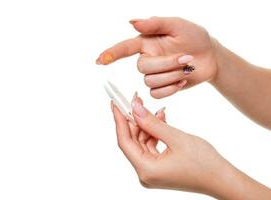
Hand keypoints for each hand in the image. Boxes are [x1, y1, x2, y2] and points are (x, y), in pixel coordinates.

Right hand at [97, 17, 218, 97]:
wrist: (210, 57)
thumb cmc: (194, 38)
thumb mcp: (177, 25)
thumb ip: (155, 23)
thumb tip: (132, 22)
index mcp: (147, 42)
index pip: (125, 48)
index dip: (112, 54)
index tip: (99, 61)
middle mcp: (147, 58)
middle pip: (142, 68)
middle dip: (166, 65)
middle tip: (186, 58)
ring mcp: (154, 74)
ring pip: (150, 82)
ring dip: (172, 76)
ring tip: (187, 68)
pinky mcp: (162, 88)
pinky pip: (157, 94)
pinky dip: (171, 89)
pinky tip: (182, 80)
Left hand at [111, 93, 270, 198]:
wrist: (223, 180)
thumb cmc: (204, 163)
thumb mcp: (176, 138)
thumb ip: (152, 123)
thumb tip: (135, 108)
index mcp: (146, 169)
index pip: (124, 140)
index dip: (119, 119)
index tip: (115, 101)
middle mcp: (145, 173)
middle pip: (132, 141)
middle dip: (134, 119)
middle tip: (136, 99)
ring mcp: (152, 171)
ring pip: (142, 142)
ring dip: (148, 125)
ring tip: (157, 110)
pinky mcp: (159, 168)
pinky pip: (151, 146)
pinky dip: (155, 133)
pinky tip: (162, 119)